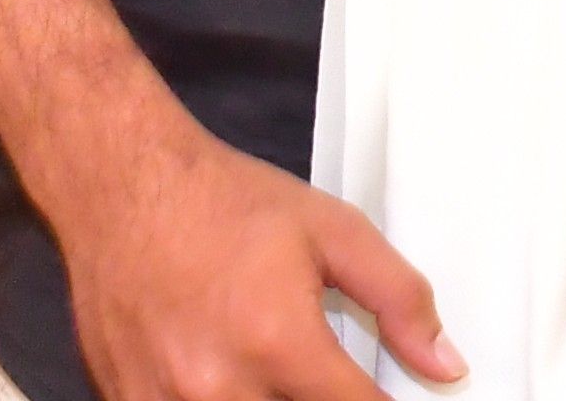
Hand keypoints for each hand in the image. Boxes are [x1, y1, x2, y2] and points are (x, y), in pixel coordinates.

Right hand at [49, 95, 458, 399]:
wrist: (122, 186)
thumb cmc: (223, 202)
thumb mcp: (333, 231)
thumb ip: (399, 299)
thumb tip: (444, 364)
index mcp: (279, 342)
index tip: (379, 394)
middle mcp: (219, 388)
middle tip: (318, 372)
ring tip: (273, 371)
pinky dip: (219, 400)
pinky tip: (224, 374)